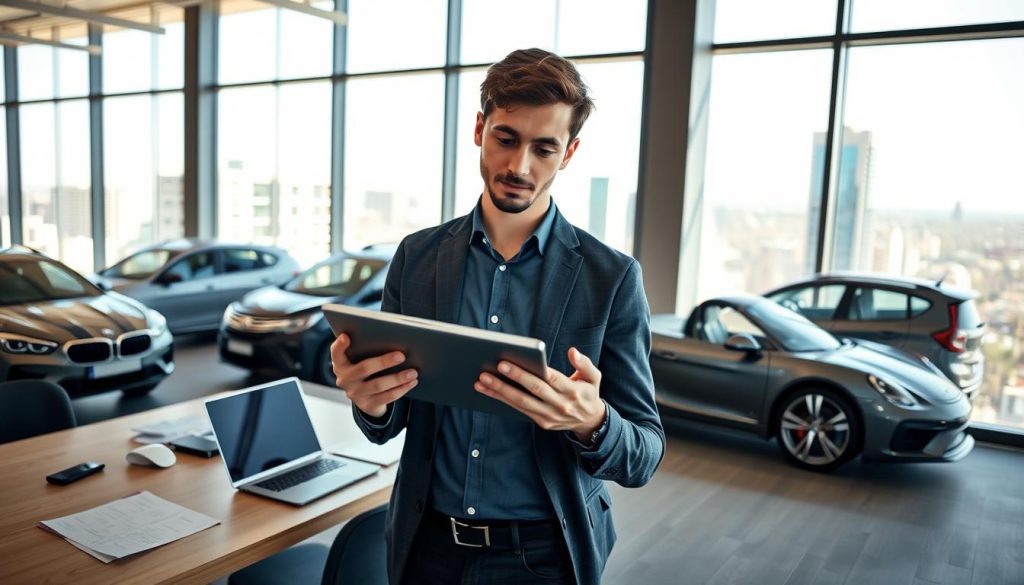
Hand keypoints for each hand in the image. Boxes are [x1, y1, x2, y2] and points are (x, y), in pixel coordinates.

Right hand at [330, 333, 417, 418]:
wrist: (365, 397)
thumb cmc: (366, 370)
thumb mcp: (360, 359)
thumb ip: (367, 348)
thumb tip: (392, 337)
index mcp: (341, 364)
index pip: (336, 353)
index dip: (339, 346)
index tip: (346, 336)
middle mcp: (345, 379)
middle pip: (364, 368)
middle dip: (383, 362)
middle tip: (401, 356)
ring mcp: (355, 394)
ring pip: (378, 385)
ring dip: (398, 378)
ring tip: (413, 372)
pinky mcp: (367, 405)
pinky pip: (387, 397)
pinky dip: (401, 389)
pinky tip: (412, 382)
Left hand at [474, 347, 605, 440]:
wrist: (590, 421)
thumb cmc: (588, 392)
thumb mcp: (594, 377)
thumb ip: (584, 363)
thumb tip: (572, 351)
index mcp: (572, 391)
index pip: (547, 379)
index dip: (525, 372)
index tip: (505, 362)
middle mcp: (560, 405)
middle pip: (531, 392)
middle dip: (508, 381)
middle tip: (487, 370)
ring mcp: (550, 416)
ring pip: (521, 403)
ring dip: (499, 392)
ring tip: (481, 381)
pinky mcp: (542, 422)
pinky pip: (520, 410)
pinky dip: (503, 400)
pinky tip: (489, 391)